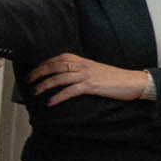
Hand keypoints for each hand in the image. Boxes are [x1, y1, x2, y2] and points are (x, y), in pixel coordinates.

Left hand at [27, 50, 153, 104]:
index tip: (33, 71)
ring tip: (35, 92)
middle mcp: (81, 65)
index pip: (57, 59)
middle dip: (38, 73)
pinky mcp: (91, 86)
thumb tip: (64, 75)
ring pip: (59, 78)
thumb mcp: (94, 69)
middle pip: (54, 66)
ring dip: (44, 85)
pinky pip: (70, 91)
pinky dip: (58, 96)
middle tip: (27, 80)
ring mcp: (86, 75)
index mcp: (81, 60)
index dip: (42, 64)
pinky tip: (50, 102)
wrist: (133, 81)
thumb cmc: (113, 77)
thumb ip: (79, 70)